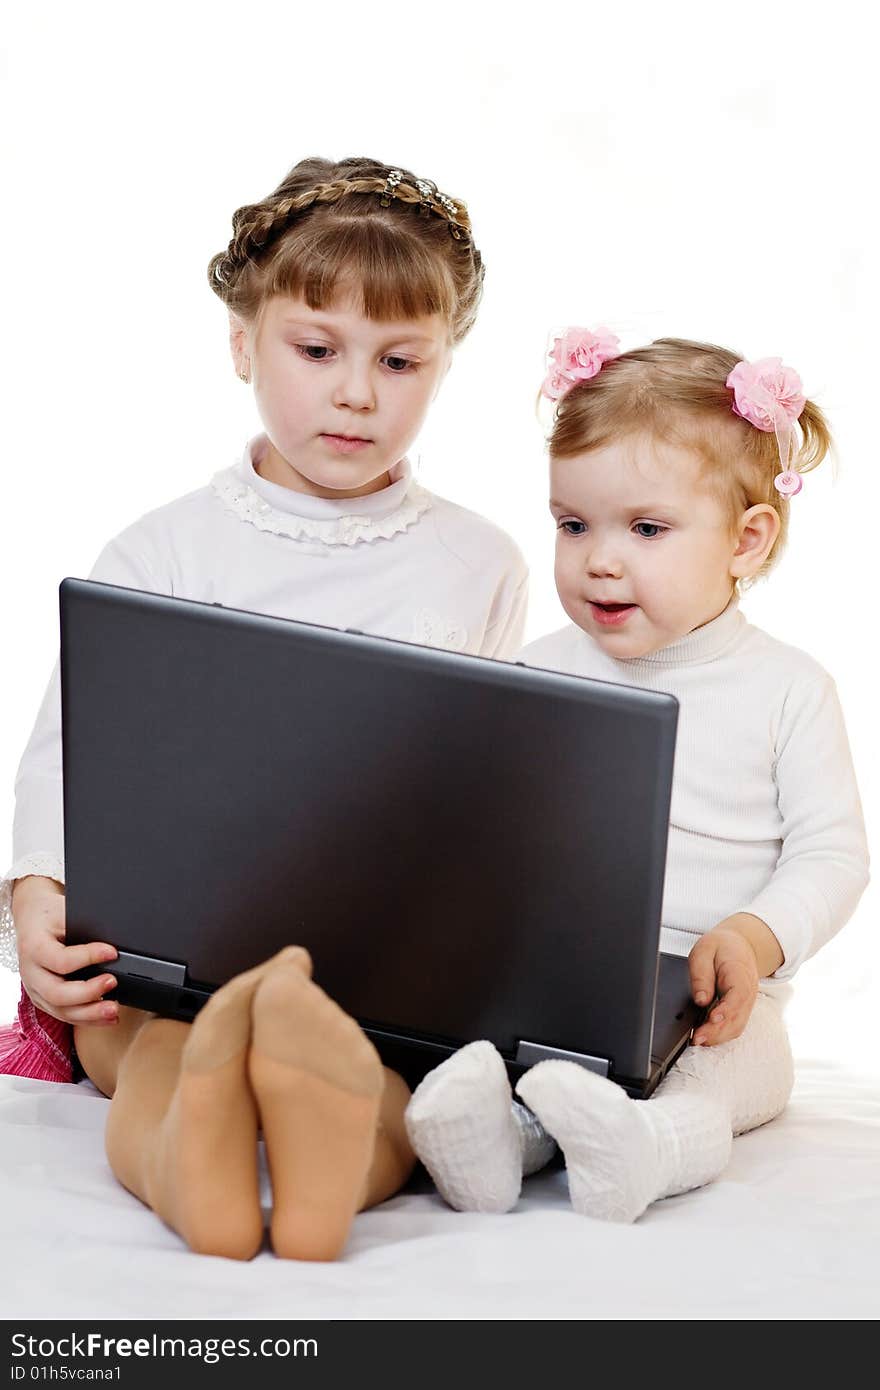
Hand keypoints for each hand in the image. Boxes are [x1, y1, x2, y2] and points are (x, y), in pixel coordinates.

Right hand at [12, 876, 119, 1025]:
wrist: (33, 921)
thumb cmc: (50, 916)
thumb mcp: (65, 912)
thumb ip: (86, 928)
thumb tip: (117, 940)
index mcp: (34, 947)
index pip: (61, 960)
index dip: (88, 957)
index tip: (112, 952)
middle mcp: (31, 973)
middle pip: (57, 993)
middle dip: (88, 993)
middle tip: (112, 982)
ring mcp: (36, 990)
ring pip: (61, 1010)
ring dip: (90, 1014)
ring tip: (114, 1009)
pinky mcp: (44, 1000)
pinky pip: (65, 1015)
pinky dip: (88, 1019)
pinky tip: (108, 1017)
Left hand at [688, 914, 775, 1045]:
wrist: (740, 945)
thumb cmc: (722, 947)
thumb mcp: (704, 951)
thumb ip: (701, 975)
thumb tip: (700, 999)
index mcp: (740, 974)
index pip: (737, 996)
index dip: (726, 1010)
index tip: (712, 1019)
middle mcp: (748, 992)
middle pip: (736, 1017)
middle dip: (716, 1031)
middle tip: (696, 1038)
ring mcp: (746, 1004)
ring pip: (736, 1027)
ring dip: (718, 1037)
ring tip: (697, 1040)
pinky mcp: (741, 1010)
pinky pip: (734, 1027)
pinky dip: (720, 1035)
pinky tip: (705, 1037)